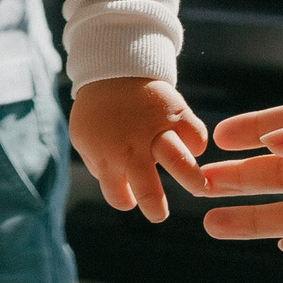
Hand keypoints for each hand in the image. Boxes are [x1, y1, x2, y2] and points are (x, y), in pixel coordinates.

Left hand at [69, 78, 207, 222]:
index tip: (131, 198)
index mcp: (106, 155)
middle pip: (148, 188)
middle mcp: (132, 146)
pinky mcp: (176, 111)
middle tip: (159, 215)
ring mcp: (156, 129)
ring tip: (198, 188)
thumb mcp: (83, 137)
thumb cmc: (98, 109)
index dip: (124, 200)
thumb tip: (122, 188)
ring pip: (180, 161)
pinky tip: (192, 148)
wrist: (111, 67)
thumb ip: (98, 165)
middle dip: (156, 207)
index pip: (117, 195)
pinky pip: (196, 135)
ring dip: (192, 179)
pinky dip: (198, 144)